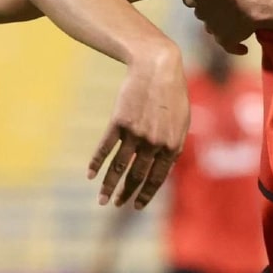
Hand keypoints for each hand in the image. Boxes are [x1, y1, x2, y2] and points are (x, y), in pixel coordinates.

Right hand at [88, 46, 188, 209]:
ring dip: (109, 186)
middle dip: (125, 194)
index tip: (135, 206)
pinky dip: (97, 163)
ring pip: (119, 167)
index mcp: (172, 145)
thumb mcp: (182, 121)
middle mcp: (154, 143)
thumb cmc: (172, 93)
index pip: (156, 178)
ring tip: (102, 199)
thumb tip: (165, 166)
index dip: (145, 194)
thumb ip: (173, 145)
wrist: (157, 67)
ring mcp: (136, 133)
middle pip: (136, 176)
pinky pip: (106, 148)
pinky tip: (90, 175)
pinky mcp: (119, 121)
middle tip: (116, 205)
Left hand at [183, 0, 260, 54]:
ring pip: (212, 28)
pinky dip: (236, 48)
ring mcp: (213, 28)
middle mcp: (200, 12)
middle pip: (201, 12)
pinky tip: (243, 49)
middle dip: (208, 9)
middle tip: (223, 4)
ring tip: (234, 20)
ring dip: (219, 25)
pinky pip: (230, 46)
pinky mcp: (226, 40)